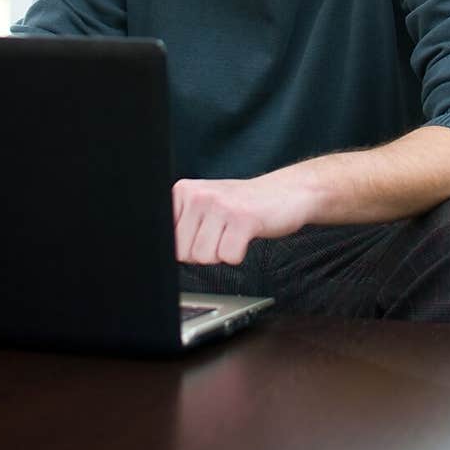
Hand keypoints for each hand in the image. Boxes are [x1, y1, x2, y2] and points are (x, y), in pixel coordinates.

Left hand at [171, 171, 312, 264]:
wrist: (288, 191)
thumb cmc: (243, 204)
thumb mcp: (205, 205)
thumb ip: (181, 224)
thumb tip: (161, 255)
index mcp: (183, 191)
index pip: (167, 240)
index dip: (187, 246)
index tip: (203, 234)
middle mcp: (198, 195)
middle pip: (184, 253)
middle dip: (205, 252)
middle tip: (223, 233)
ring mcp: (220, 205)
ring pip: (204, 258)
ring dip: (223, 252)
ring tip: (234, 233)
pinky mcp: (243, 219)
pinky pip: (229, 258)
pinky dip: (239, 254)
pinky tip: (246, 235)